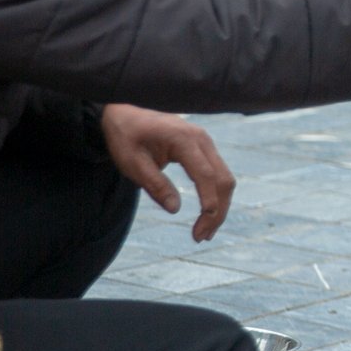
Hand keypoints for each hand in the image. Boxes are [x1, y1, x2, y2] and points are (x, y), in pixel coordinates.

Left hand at [101, 103, 235, 242]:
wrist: (126, 113)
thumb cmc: (126, 137)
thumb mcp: (132, 163)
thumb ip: (155, 185)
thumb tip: (175, 209)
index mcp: (183, 139)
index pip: (205, 175)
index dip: (209, 202)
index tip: (203, 227)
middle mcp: (201, 138)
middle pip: (222, 179)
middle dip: (217, 211)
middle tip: (200, 237)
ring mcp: (205, 142)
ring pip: (224, 178)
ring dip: (219, 206)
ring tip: (203, 233)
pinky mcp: (203, 148)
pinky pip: (217, 173)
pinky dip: (215, 195)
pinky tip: (207, 214)